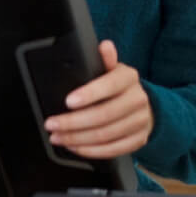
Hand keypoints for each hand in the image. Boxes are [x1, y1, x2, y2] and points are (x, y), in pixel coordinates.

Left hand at [43, 41, 152, 158]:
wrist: (143, 105)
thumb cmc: (118, 85)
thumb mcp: (112, 68)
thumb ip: (105, 59)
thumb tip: (105, 46)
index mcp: (128, 78)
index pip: (109, 85)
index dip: (88, 94)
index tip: (68, 101)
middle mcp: (138, 100)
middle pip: (104, 115)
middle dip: (73, 122)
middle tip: (52, 124)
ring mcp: (139, 122)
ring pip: (106, 135)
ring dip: (77, 139)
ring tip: (57, 137)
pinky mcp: (138, 140)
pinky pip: (113, 150)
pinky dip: (91, 150)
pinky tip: (75, 146)